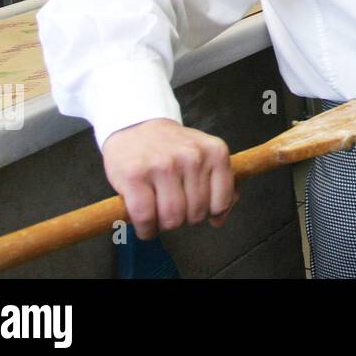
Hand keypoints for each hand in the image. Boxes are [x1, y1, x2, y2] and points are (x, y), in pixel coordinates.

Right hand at [101, 118, 237, 240]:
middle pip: (195, 214)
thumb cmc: (172, 148)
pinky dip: (145, 229)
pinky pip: (145, 218)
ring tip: (158, 215)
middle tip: (172, 210)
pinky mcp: (135, 175)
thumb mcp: (205, 155)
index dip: (207, 214)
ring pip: (172, 219)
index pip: (220, 204)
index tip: (195, 210)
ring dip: (163, 226)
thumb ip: (220, 184)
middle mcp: (192, 157)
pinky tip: (144, 224)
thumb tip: (219, 220)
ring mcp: (163, 165)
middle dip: (183, 221)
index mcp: (215, 152)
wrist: (135, 126)